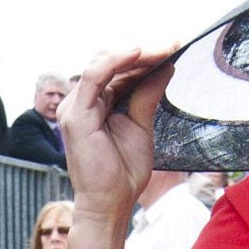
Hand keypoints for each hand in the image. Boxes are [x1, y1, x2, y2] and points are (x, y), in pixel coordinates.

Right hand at [59, 47, 175, 224]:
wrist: (111, 203)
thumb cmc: (123, 172)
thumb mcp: (142, 126)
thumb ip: (148, 95)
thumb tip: (165, 67)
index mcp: (95, 104)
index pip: (116, 70)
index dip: (144, 57)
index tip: (173, 47)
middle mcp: (82, 102)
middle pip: (108, 62)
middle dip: (142, 52)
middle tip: (171, 45)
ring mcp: (75, 107)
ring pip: (101, 64)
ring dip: (134, 54)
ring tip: (162, 49)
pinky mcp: (75, 115)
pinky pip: (94, 77)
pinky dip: (115, 62)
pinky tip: (138, 54)